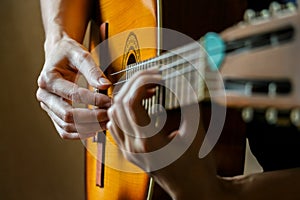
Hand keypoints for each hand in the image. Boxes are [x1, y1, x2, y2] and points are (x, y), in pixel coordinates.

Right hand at [36, 34, 111, 139]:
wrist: (58, 54)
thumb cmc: (68, 53)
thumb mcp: (80, 54)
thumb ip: (93, 70)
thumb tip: (106, 86)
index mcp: (48, 79)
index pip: (73, 95)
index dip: (94, 100)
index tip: (109, 101)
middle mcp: (44, 95)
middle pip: (68, 115)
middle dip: (92, 117)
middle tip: (109, 115)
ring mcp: (48, 106)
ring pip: (66, 126)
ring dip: (88, 127)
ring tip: (105, 123)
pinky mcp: (53, 113)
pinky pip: (63, 130)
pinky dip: (79, 134)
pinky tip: (94, 130)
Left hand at [107, 69, 221, 198]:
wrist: (193, 191)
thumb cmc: (198, 167)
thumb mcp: (196, 134)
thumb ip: (189, 105)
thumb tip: (186, 83)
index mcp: (150, 142)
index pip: (131, 102)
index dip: (142, 83)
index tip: (158, 76)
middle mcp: (134, 147)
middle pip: (120, 105)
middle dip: (135, 84)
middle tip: (153, 77)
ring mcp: (129, 151)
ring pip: (114, 115)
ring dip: (128, 97)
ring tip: (149, 91)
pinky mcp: (130, 153)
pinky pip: (116, 127)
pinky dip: (124, 111)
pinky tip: (141, 108)